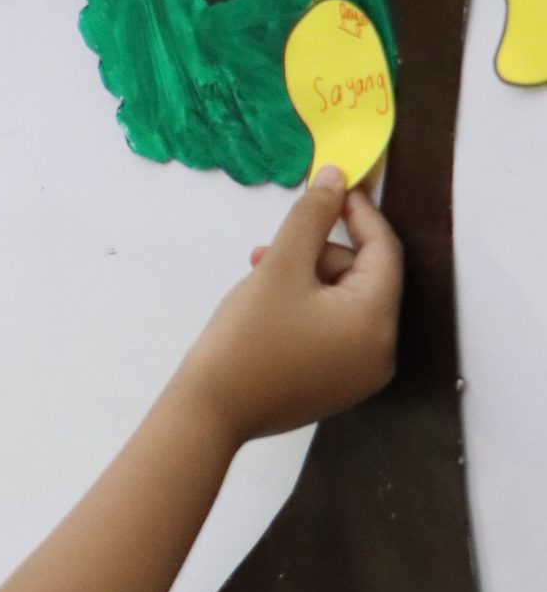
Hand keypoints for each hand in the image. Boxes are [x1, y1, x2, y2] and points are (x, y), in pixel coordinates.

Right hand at [175, 167, 401, 442]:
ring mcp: (358, 376)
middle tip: (273, 247)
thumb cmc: (246, 339)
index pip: (383, 251)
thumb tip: (336, 177)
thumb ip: (312, 216)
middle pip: (364, 280)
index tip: (334, 187)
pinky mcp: (334, 388)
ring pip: (345, 306)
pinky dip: (309, 310)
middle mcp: (380, 352)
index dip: (360, 213)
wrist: (209, 414)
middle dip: (320, 253)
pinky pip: (333, 334)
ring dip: (309, 280)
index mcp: (375, 322)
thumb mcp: (280, 267)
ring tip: (261, 275)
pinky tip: (270, 305)